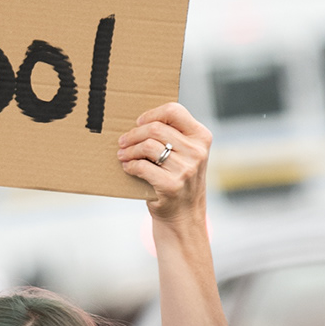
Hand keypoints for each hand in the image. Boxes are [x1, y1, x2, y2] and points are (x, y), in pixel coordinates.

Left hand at [118, 101, 210, 226]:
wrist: (185, 215)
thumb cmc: (179, 178)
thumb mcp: (186, 153)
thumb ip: (173, 135)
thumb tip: (139, 122)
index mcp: (201, 137)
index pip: (174, 111)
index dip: (152, 114)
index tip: (139, 122)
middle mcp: (197, 151)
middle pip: (156, 128)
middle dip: (134, 134)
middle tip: (123, 141)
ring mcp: (186, 169)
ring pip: (147, 146)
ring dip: (129, 150)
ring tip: (123, 154)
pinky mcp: (171, 185)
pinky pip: (142, 167)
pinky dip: (130, 165)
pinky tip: (128, 167)